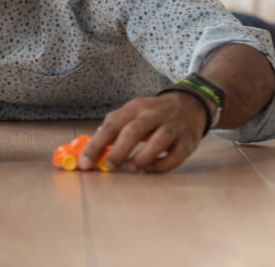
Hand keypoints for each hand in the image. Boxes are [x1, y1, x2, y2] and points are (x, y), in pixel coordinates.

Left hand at [79, 92, 208, 172]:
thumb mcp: (132, 113)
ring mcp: (173, 127)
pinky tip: (150, 168)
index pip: (111, 125)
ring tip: (131, 168)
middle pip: (134, 131)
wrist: (190, 105)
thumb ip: (113, 127)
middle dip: (118, 152)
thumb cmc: (153, 114)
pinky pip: (175, 156)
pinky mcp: (187, 142)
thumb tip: (91, 148)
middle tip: (108, 166)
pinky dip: (161, 165)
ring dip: (141, 158)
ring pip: (158, 142)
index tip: (84, 162)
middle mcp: (154, 114)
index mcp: (135, 107)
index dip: (96, 144)